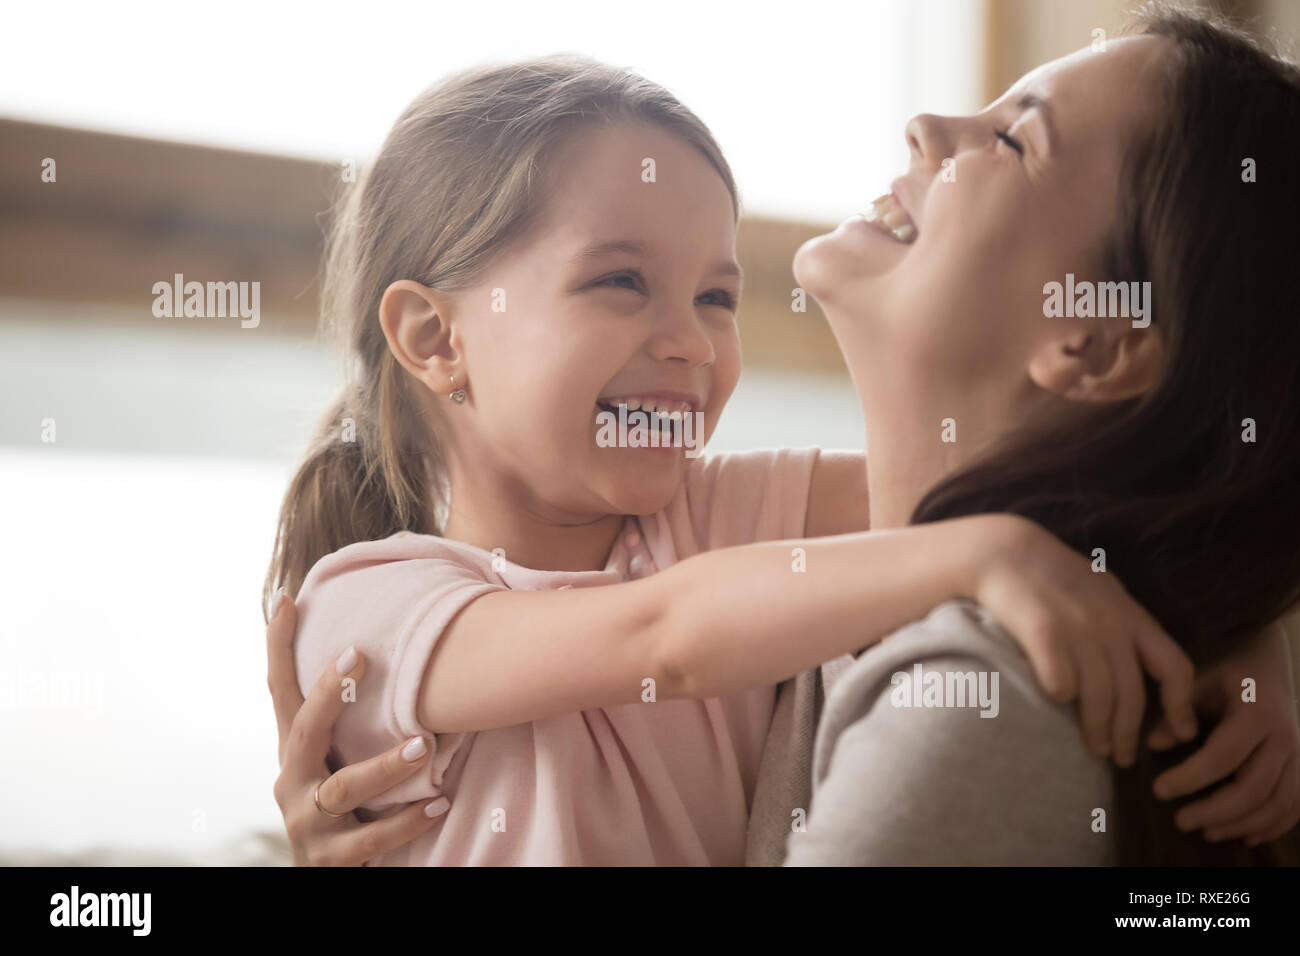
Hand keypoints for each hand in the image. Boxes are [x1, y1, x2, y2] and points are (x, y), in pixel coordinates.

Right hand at [266, 589, 448, 865]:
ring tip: (425, 745)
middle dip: (328, 694)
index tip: (288, 598)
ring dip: (386, 765)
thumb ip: (353, 719)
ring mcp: (306, 822)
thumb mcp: (338, 759)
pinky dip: (407, 821)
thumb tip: (392, 649)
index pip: (279, 691)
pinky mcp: (329, 860)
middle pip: (302, 731)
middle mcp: (290, 782)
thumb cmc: (345, 807)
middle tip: (361, 655)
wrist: (328, 877)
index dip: (278, 646)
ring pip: (344, 788)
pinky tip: (438, 803)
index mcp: (294, 752)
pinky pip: (371, 840)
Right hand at [973, 515, 1197, 766]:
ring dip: (1097, 730)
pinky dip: (1060, 698)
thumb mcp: (1101, 590)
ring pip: (1099, 697)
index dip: (1183, 707)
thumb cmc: (1050, 575)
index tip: (1180, 734)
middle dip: (1128, 734)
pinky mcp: (1043, 633)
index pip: (1176, 668)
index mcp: (1131, 615)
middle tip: (1120, 758)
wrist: (1002, 552)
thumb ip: (1122, 623)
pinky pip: (1060, 683)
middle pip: (1133, 695)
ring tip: (1092, 748)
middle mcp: (1111, 624)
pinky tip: (1055, 704)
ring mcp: (1078, 628)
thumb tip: (1144, 663)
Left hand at [1144, 622, 1299, 845]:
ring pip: (1278, 803)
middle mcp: (1285, 738)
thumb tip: (1153, 745)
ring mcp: (1299, 755)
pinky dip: (1274, 826)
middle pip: (1254, 788)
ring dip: (1241, 824)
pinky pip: (1295, 805)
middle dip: (1216, 811)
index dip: (1190, 777)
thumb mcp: (1198, 680)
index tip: (1158, 789)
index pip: (1222, 756)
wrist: (1270, 665)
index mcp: (1256, 713)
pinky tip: (1246, 836)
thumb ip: (1177, 709)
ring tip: (1206, 832)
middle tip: (1180, 820)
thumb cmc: (1228, 674)